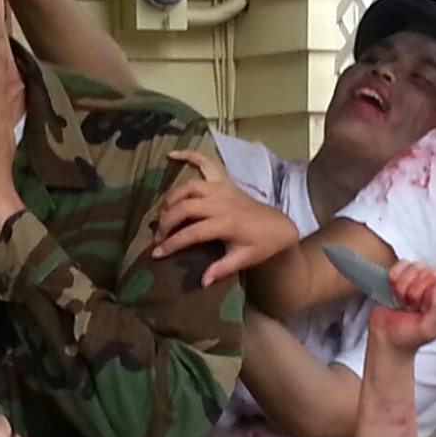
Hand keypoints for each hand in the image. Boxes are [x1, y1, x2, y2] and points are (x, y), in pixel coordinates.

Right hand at [153, 148, 300, 283]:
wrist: (279, 226)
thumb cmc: (261, 245)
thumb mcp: (243, 260)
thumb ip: (222, 269)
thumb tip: (202, 282)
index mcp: (226, 223)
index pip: (191, 233)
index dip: (172, 243)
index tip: (157, 253)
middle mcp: (221, 202)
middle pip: (185, 207)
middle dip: (166, 222)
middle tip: (158, 237)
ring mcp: (222, 188)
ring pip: (188, 187)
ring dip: (172, 199)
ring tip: (163, 214)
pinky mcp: (224, 181)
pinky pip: (206, 162)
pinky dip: (190, 155)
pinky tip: (172, 155)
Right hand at [370, 262, 435, 351]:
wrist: (386, 338)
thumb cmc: (409, 336)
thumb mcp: (429, 329)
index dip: (432, 291)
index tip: (421, 305)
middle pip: (432, 272)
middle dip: (416, 290)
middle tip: (411, 306)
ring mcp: (422, 280)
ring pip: (417, 267)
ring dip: (405, 285)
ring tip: (403, 301)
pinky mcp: (405, 275)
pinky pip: (403, 264)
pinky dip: (395, 276)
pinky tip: (395, 290)